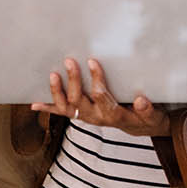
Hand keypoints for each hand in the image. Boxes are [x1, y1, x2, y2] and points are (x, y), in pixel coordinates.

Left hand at [30, 58, 168, 136]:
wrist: (137, 126)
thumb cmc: (145, 116)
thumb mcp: (152, 115)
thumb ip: (147, 109)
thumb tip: (141, 100)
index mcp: (112, 115)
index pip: (101, 96)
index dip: (96, 79)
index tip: (92, 60)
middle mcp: (95, 118)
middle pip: (79, 101)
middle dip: (73, 81)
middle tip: (69, 61)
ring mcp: (85, 117)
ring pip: (66, 108)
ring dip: (57, 92)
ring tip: (52, 75)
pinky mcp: (79, 115)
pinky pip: (61, 113)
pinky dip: (47, 108)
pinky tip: (34, 103)